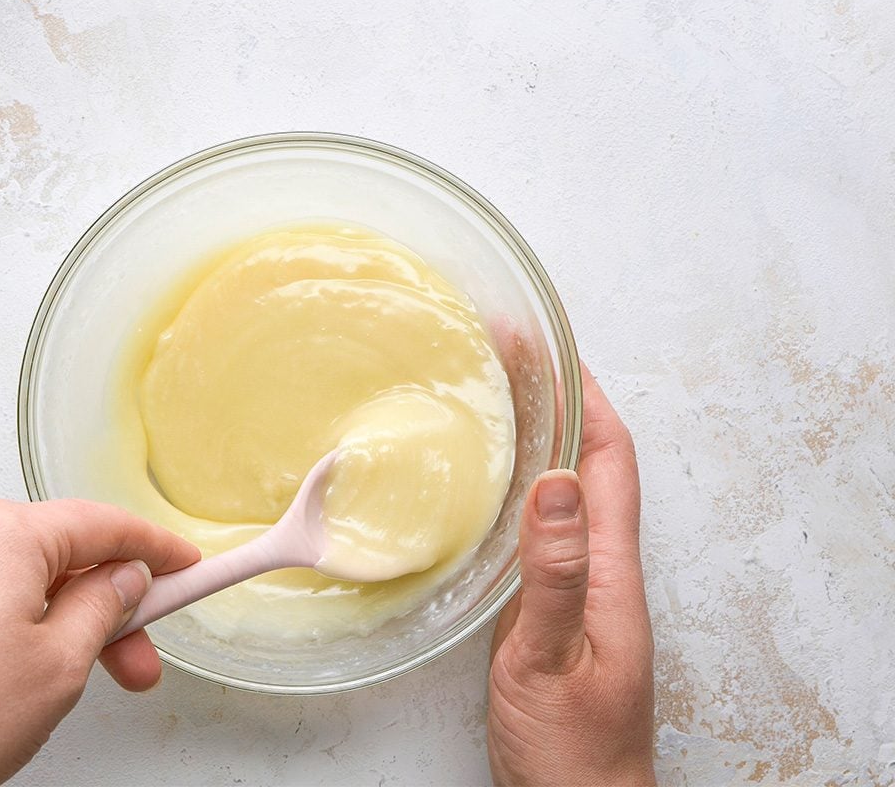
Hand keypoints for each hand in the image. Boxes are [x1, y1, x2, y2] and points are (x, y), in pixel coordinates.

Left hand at [0, 499, 200, 785]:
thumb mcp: (59, 666)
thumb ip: (105, 608)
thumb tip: (122, 579)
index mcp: (3, 533)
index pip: (102, 523)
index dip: (155, 548)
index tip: (185, 566)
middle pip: (57, 554)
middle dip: (106, 607)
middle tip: (136, 662)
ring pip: (14, 579)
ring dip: (59, 621)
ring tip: (74, 680)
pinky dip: (11, 624)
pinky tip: (18, 673)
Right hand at [487, 364, 654, 784]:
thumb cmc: (571, 746)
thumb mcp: (551, 659)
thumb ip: (556, 576)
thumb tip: (559, 483)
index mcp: (611, 570)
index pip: (611, 460)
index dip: (587, 398)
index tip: (553, 348)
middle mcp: (599, 567)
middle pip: (590, 462)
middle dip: (558, 398)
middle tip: (510, 353)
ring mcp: (576, 585)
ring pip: (564, 489)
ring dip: (538, 434)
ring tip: (493, 393)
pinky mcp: (548, 604)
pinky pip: (539, 525)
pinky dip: (516, 482)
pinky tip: (482, 478)